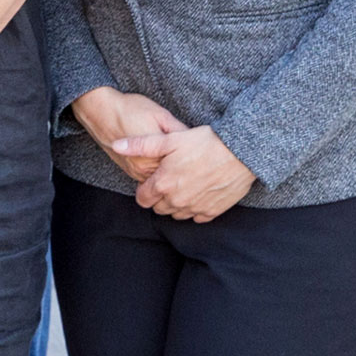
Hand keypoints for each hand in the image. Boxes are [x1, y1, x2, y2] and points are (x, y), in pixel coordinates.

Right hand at [69, 88, 189, 185]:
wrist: (99, 111)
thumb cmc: (130, 109)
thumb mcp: (161, 115)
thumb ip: (179, 131)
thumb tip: (198, 142)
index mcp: (158, 156)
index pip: (185, 165)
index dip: (196, 160)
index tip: (204, 155)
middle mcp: (146, 169)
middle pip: (174, 176)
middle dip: (185, 169)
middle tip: (197, 161)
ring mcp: (137, 172)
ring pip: (162, 180)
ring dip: (171, 174)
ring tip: (183, 164)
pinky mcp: (130, 171)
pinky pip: (150, 178)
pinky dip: (158, 173)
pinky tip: (163, 162)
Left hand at [114, 124, 256, 221]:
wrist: (240, 153)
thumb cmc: (204, 143)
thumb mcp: (169, 139)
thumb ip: (140, 145)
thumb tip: (116, 145)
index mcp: (163, 185)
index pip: (143, 199)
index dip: (145, 189)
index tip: (153, 179)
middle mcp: (177, 201)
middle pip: (159, 208)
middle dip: (159, 197)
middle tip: (169, 180)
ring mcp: (195, 208)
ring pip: (177, 214)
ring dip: (176, 203)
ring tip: (184, 184)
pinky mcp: (213, 211)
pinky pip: (197, 217)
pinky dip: (195, 208)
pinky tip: (199, 192)